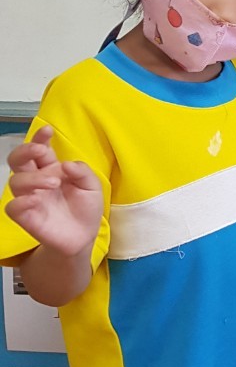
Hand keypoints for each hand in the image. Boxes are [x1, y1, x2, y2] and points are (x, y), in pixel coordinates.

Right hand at [4, 127, 102, 257]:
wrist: (84, 236)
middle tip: (40, 150)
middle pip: (18, 160)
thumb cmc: (85, 208)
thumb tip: (67, 164)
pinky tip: (35, 200)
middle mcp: (36, 181)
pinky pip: (12, 207)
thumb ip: (83, 172)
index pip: (39, 150)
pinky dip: (21, 201)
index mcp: (51, 169)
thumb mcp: (92, 187)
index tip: (47, 130)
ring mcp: (29, 198)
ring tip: (54, 182)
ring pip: (15, 181)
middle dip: (25, 150)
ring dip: (33, 178)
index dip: (39, 138)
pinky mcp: (26, 217)